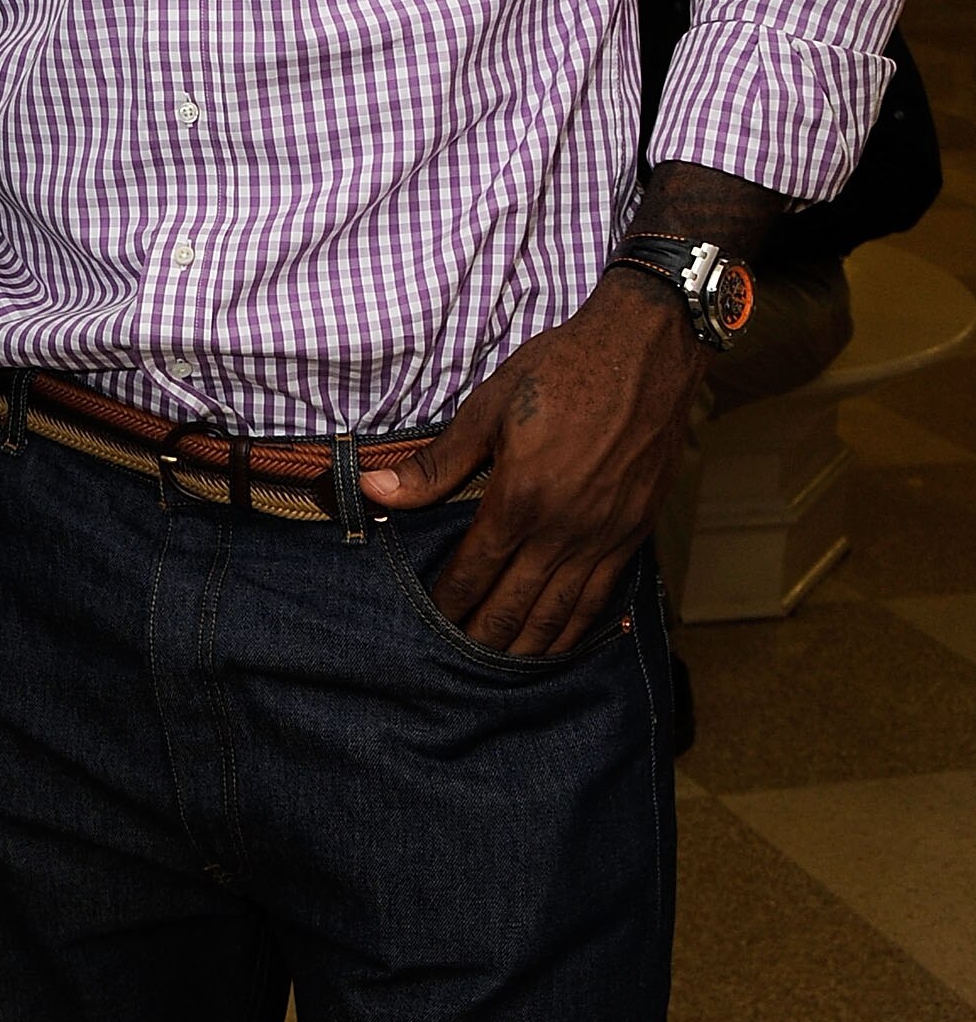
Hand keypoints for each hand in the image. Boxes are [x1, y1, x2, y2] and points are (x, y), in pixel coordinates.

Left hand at [360, 273, 702, 656]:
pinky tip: (557, 643)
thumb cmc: (561, 370)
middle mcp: (564, 528)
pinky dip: (576, 628)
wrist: (645, 350)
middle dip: (482, 637)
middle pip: (515, 605)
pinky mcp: (634, 531)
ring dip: (526, 645)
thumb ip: (436, 464)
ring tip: (499, 670)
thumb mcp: (488, 408)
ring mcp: (604, 535)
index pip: (474, 570)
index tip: (428, 622)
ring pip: (560, 612)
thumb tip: (376, 490)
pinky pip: (602, 597)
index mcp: (520, 498)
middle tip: (454, 663)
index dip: (449, 602)